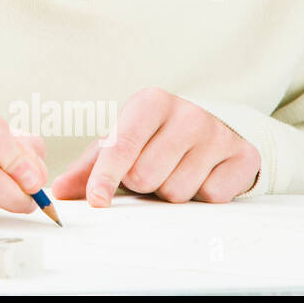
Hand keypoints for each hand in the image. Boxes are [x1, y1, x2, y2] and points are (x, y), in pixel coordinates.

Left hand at [51, 87, 260, 205]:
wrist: (213, 132)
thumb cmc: (155, 139)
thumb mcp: (122, 144)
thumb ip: (89, 167)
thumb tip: (59, 192)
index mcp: (149, 102)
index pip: (122, 145)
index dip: (106, 177)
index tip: (97, 200)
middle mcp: (187, 113)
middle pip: (147, 176)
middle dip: (142, 185)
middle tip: (151, 170)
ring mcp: (218, 133)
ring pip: (177, 191)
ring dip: (170, 192)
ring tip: (175, 171)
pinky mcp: (244, 156)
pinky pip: (211, 197)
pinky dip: (201, 196)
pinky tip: (202, 176)